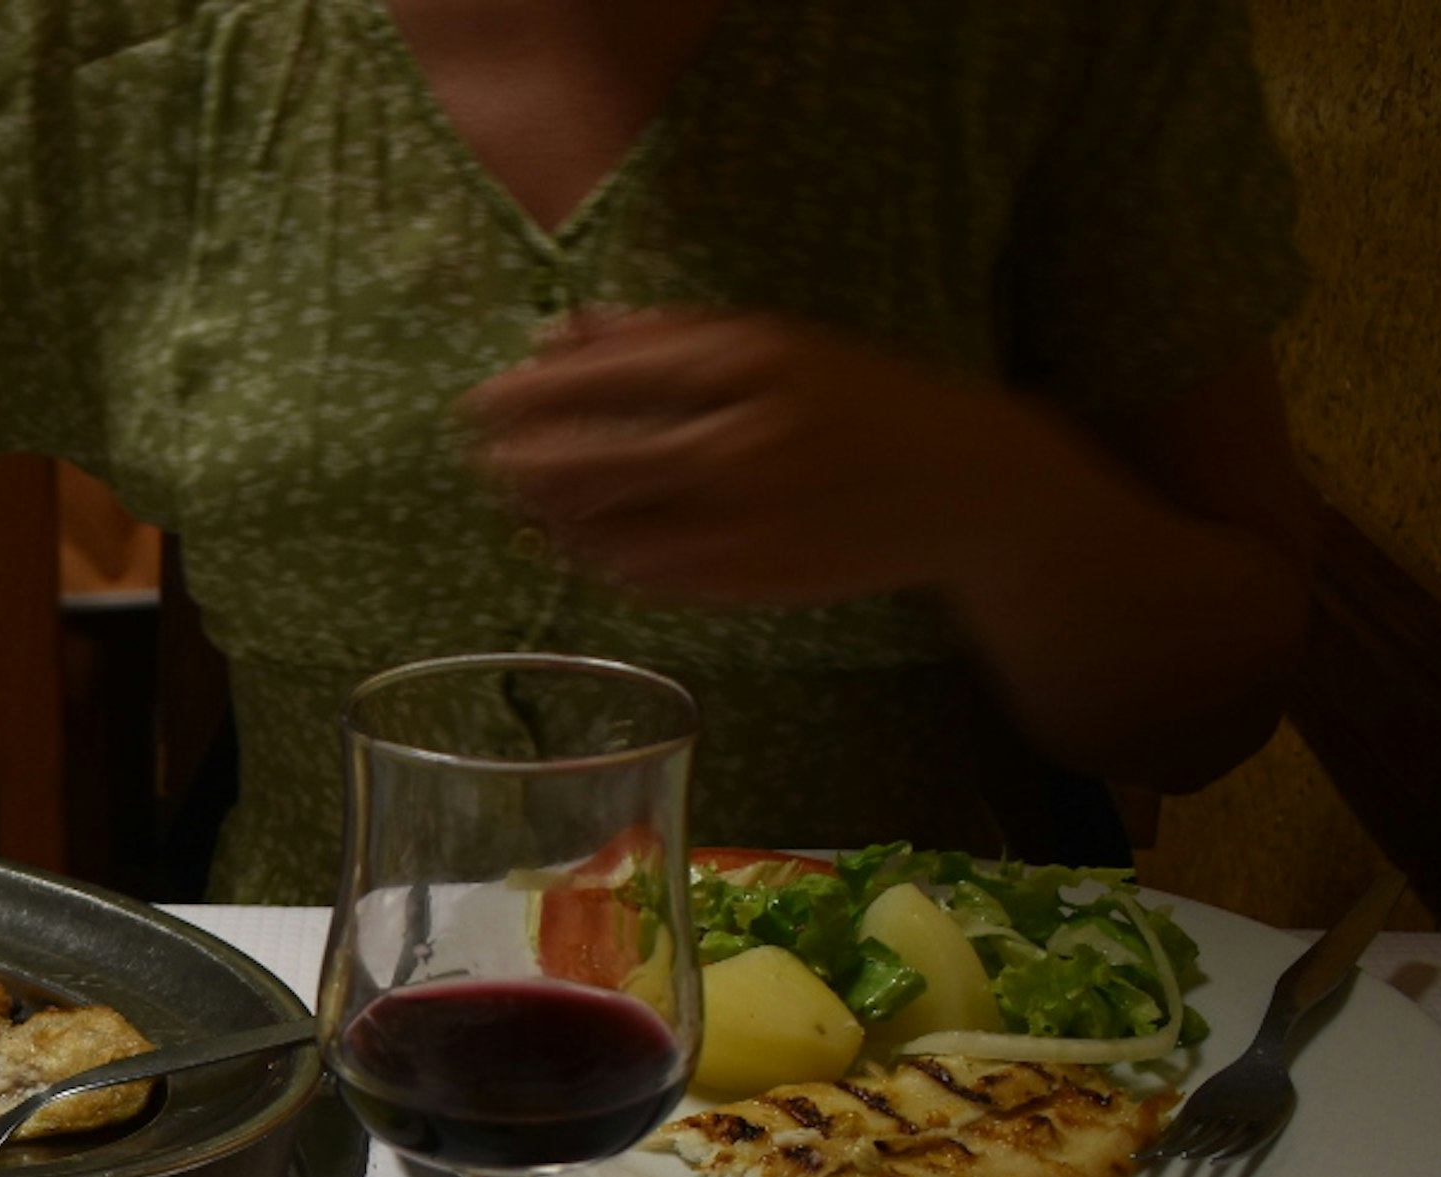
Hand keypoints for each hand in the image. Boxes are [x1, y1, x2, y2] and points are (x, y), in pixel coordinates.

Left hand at [461, 308, 1069, 610]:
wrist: (961, 483)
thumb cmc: (854, 399)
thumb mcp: (772, 343)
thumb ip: (662, 336)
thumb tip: (559, 332)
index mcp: (747, 363)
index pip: (602, 381)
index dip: (526, 398)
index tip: (479, 405)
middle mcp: (742, 441)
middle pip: (588, 464)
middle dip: (521, 466)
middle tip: (489, 462)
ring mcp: (746, 518)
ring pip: (608, 531)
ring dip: (556, 521)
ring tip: (538, 506)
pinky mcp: (751, 580)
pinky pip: (646, 576)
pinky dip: (605, 559)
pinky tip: (596, 541)